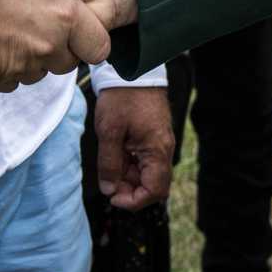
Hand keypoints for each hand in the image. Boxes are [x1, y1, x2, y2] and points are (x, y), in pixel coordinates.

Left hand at [93, 86, 174, 209]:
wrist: (133, 70)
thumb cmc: (122, 97)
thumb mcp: (109, 131)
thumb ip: (109, 164)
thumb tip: (109, 190)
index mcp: (157, 150)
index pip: (155, 191)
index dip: (134, 201)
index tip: (113, 197)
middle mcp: (163, 149)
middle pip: (152, 185)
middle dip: (130, 190)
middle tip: (108, 182)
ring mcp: (159, 143)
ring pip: (146, 174)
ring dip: (127, 177)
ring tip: (109, 164)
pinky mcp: (153, 138)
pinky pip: (144, 161)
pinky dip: (129, 165)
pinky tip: (115, 155)